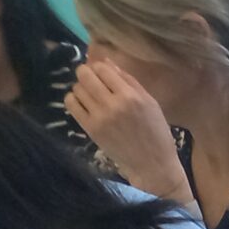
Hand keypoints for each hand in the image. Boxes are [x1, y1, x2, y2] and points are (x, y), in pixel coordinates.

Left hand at [65, 59, 185, 199]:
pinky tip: (83, 104)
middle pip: (86, 75)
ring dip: (81, 87)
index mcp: (131, 96)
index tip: (102, 73)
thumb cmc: (157, 133)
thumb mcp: (151, 103)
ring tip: (90, 94)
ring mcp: (100, 117)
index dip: (100, 67)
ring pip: (77, 88)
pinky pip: (71, 104)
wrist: (153, 165)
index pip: (103, 68)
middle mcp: (113, 104)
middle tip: (91, 79)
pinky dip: (74, 100)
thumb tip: (108, 63)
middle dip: (86, 73)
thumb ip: (130, 82)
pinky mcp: (90, 129)